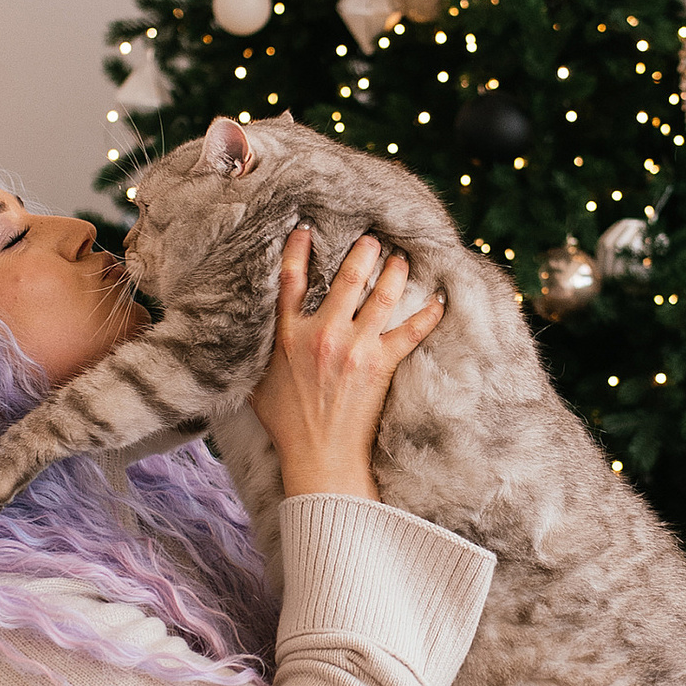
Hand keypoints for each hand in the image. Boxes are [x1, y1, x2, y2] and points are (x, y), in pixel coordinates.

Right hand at [249, 225, 444, 501]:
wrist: (318, 456)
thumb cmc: (286, 425)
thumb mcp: (257, 383)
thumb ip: (256, 353)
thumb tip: (245, 335)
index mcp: (287, 335)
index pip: (291, 280)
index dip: (298, 250)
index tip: (307, 230)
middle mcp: (321, 333)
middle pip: (346, 279)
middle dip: (362, 253)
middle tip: (373, 239)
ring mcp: (354, 347)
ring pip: (381, 295)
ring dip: (395, 272)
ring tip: (402, 260)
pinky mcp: (381, 364)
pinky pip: (411, 330)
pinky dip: (428, 313)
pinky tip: (440, 299)